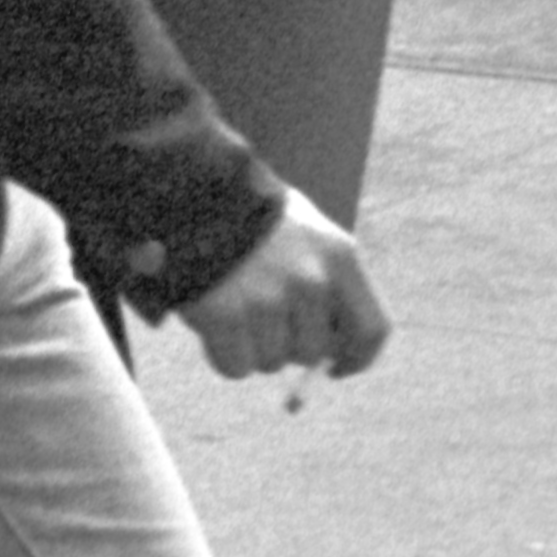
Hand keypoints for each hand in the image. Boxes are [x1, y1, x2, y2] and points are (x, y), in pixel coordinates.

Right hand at [175, 189, 391, 382]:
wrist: (184, 188)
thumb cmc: (248, 213)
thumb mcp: (302, 232)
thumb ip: (324, 285)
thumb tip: (329, 356)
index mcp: (338, 255)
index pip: (371, 330)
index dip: (355, 358)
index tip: (335, 367)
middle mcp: (310, 280)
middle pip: (312, 352)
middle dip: (286, 346)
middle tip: (259, 315)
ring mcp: (267, 299)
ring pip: (271, 362)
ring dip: (251, 346)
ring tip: (231, 305)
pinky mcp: (225, 314)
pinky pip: (235, 367)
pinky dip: (221, 353)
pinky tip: (211, 320)